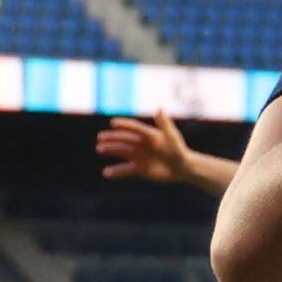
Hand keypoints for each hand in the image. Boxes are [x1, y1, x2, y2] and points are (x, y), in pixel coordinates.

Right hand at [95, 113, 209, 189]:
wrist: (181, 167)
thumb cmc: (178, 149)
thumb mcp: (172, 136)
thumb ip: (164, 123)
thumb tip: (159, 108)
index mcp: (148, 134)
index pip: (134, 128)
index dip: (124, 125)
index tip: (113, 123)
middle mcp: (141, 144)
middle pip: (124, 139)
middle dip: (112, 138)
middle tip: (100, 137)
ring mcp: (139, 156)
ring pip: (122, 151)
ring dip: (111, 150)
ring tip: (99, 148)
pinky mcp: (139, 168)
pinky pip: (125, 169)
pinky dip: (116, 171)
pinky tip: (106, 173)